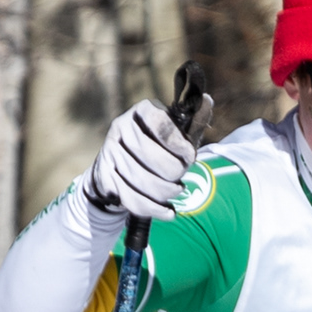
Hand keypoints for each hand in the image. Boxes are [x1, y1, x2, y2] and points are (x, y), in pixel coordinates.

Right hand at [82, 99, 199, 220]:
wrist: (121, 167)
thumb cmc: (159, 148)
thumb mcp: (178, 134)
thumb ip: (194, 121)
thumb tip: (207, 100)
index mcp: (142, 111)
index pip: (160, 124)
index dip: (178, 144)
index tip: (190, 157)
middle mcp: (121, 127)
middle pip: (150, 155)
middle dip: (173, 172)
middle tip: (181, 179)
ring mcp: (109, 151)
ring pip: (141, 179)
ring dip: (165, 192)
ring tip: (176, 192)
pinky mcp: (104, 175)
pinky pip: (131, 197)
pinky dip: (153, 209)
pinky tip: (168, 211)